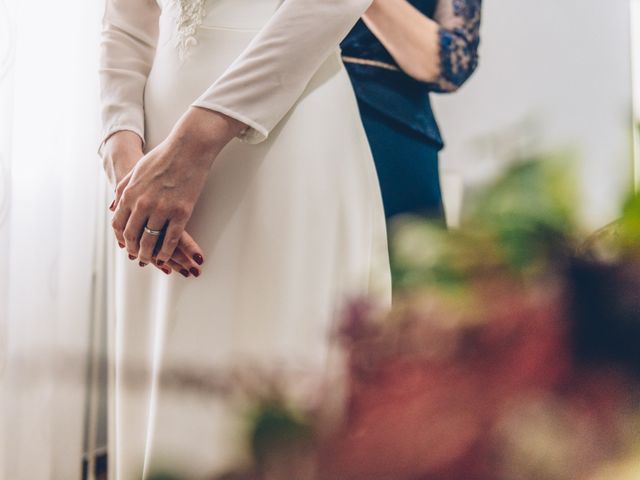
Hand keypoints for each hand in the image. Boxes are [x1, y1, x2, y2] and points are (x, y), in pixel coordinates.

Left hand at [103, 130, 205, 277]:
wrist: (188, 149)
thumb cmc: (163, 157)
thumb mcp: (136, 170)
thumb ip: (122, 189)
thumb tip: (113, 207)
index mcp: (129, 194)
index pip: (119, 224)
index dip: (122, 238)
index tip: (126, 245)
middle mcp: (142, 204)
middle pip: (133, 236)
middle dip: (134, 250)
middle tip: (138, 257)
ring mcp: (162, 210)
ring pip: (151, 240)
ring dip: (149, 254)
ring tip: (151, 260)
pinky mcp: (181, 213)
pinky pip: (171, 239)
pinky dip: (167, 251)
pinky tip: (166, 256)